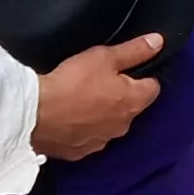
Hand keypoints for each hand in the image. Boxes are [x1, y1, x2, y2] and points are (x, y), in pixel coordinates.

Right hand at [32, 35, 165, 160]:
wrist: (35, 114)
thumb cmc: (71, 84)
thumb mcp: (104, 57)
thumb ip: (133, 50)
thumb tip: (158, 42)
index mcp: (133, 102)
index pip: (152, 88)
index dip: (143, 75)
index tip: (129, 69)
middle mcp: (122, 126)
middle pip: (130, 107)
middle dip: (120, 95)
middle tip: (99, 81)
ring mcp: (101, 141)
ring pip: (108, 124)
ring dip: (101, 114)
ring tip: (81, 99)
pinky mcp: (79, 152)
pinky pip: (87, 138)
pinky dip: (81, 129)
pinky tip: (68, 118)